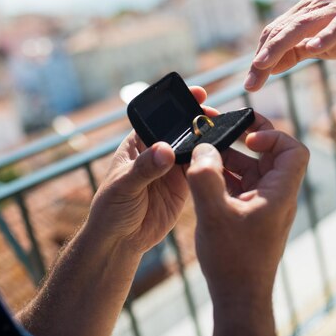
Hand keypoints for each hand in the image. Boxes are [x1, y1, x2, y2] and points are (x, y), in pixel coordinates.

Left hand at [86, 86, 218, 254]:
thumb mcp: (123, 186)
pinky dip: (211, 163)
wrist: (120, 241)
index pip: (159, 118)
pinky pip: (200, 169)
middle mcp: (156, 152)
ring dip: (207, 141)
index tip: (196, 94)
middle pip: (181, 130)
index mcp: (138, 144)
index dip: (177, 105)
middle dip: (198, 120)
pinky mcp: (182, 186)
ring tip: (225, 132)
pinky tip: (224, 157)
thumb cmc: (110, 209)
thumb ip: (144, 168)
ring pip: (193, 149)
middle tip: (216, 114)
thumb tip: (165, 150)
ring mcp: (171, 169)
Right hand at [185, 113, 308, 335]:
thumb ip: (206, 177)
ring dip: (230, 159)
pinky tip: (201, 177)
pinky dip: (224, 177)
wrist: (238, 296)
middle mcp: (276, 196)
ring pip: (253, 170)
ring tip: (203, 155)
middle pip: (270, 155)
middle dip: (244, 141)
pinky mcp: (250, 215)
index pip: (294, 151)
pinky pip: (241, 185)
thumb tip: (203, 149)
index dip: (273, 136)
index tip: (247, 140)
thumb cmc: (233, 260)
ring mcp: (264, 206)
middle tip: (220, 132)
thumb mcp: (213, 214)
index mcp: (279, 193)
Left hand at [244, 0, 335, 91]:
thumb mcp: (323, 45)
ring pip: (303, 25)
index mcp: (306, 13)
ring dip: (281, 46)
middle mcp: (318, 7)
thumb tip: (268, 67)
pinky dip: (325, 36)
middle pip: (282, 30)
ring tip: (265, 64)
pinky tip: (313, 49)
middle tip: (251, 83)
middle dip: (263, 57)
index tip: (250, 83)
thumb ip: (296, 52)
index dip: (260, 57)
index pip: (274, 33)